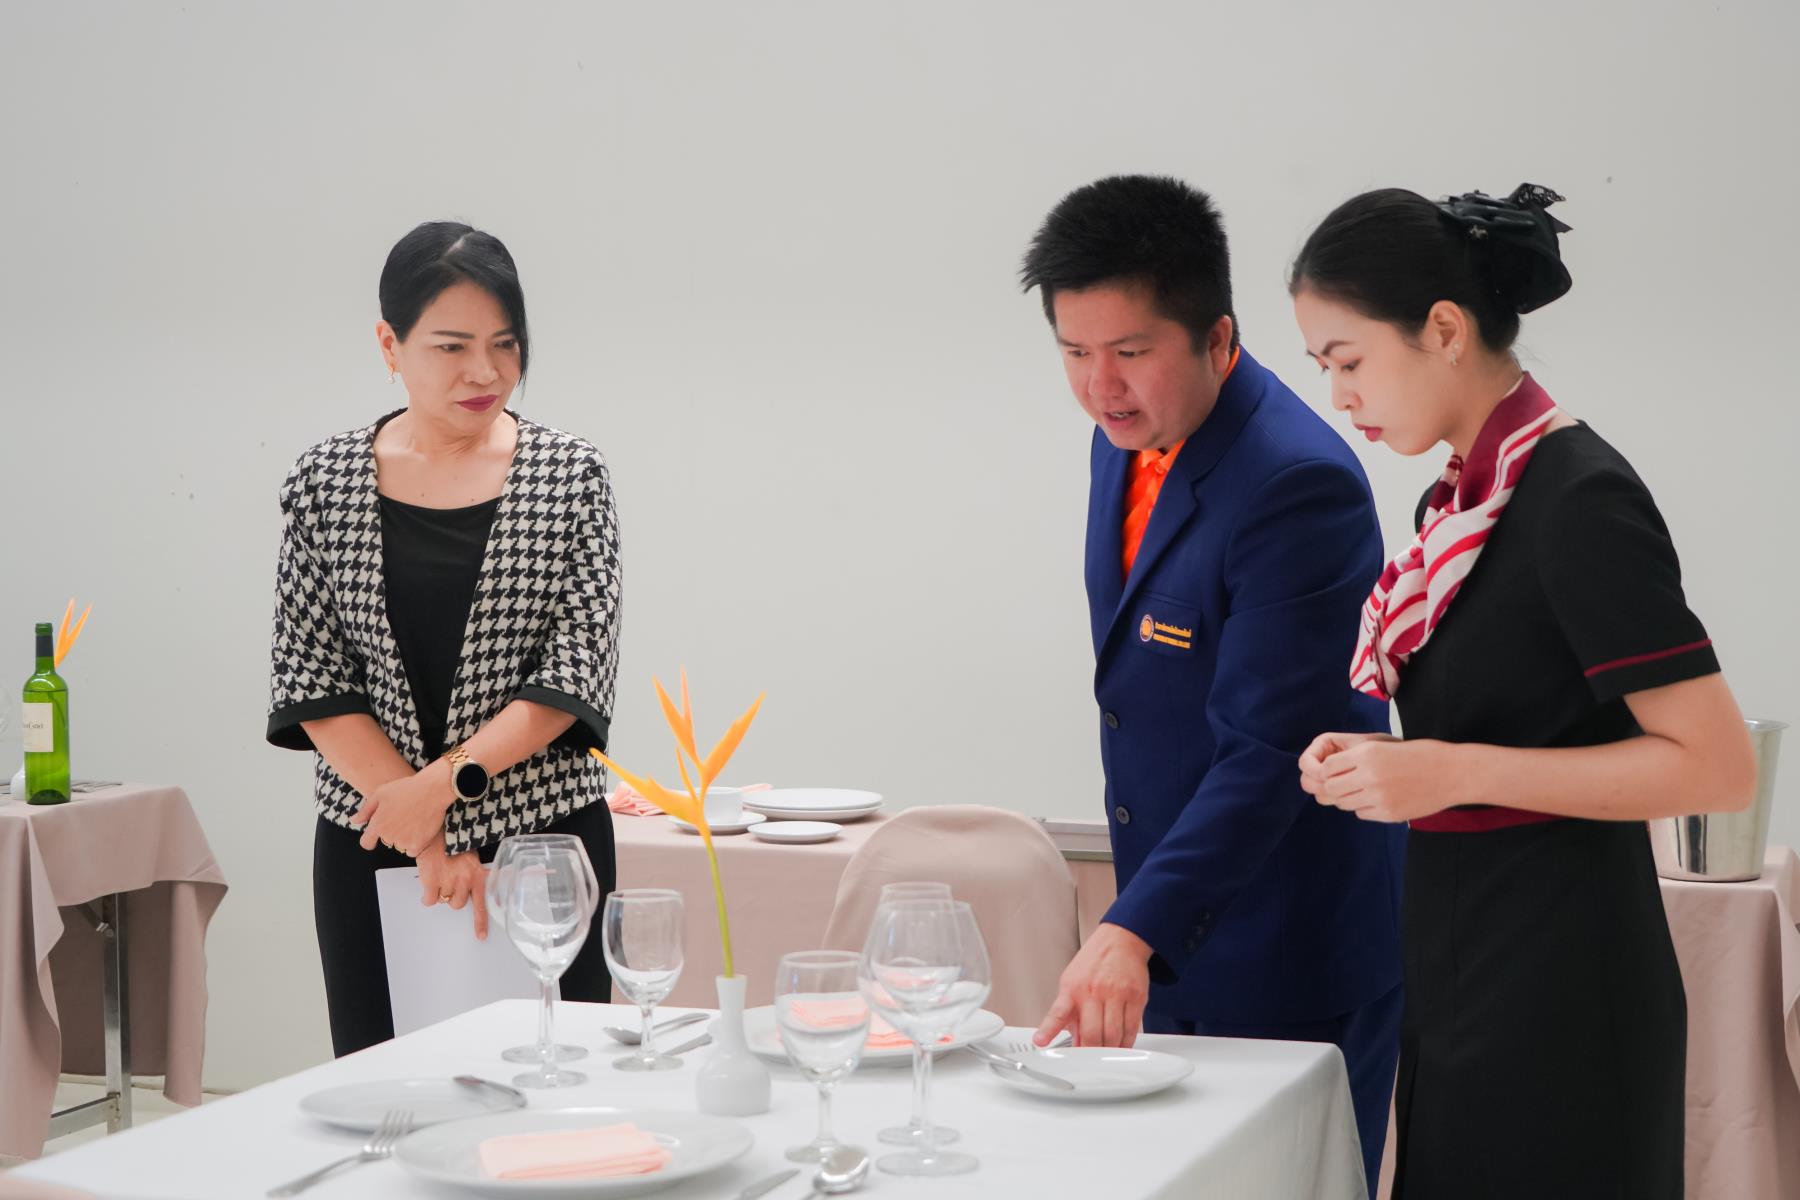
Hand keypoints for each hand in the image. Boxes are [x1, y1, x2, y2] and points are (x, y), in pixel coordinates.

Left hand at [351, 761, 451, 854]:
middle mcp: (388, 835)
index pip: (366, 843)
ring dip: (404, 838)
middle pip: (386, 842)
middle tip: (402, 817)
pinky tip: (419, 828)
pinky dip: (415, 843)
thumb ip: (365, 810)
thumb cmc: (407, 788)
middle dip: (392, 833)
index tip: (375, 837)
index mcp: (377, 824)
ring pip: (400, 846)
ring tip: (413, 820)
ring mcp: (403, 841)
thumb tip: (354, 821)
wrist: (433, 790)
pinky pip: (412, 850)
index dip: (370, 840)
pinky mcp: (418, 844)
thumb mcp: (381, 793)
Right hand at [417, 840, 488, 939]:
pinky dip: (427, 895)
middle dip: (452, 895)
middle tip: (449, 880)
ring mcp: (449, 881)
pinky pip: (430, 901)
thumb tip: (474, 891)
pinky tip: (428, 882)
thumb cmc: (453, 843)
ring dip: (440, 892)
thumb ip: (474, 875)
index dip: (480, 922)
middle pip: (458, 904)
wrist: (436, 832)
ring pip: (444, 901)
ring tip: (440, 875)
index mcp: (477, 874)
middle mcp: (465, 880)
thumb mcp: (471, 858)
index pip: (482, 903)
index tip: (481, 936)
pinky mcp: (432, 882)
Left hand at [1033, 923, 1152, 1048]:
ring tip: (1107, 1053)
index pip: (1057, 1013)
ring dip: (1110, 1050)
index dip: (1048, 1030)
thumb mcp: (1072, 982)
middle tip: (1090, 1060)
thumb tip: (1075, 1042)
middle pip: (1092, 1033)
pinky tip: (1121, 1045)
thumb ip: (1070, 1013)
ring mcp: (1116, 994)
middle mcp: (1093, 992)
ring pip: (1114, 1035)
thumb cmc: (1094, 962)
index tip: (1040, 1042)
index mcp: (1072, 988)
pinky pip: (1132, 1029)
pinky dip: (1126, 1042)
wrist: (1120, 940)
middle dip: (1091, 1052)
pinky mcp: (1136, 997)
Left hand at [1308, 736, 1464, 823]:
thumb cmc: (1422, 755)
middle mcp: (1370, 775)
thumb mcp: (1385, 746)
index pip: (1327, 767)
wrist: (1454, 773)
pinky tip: (1377, 799)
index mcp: (1368, 753)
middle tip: (1341, 784)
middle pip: (1331, 788)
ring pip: (1344, 803)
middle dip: (1332, 786)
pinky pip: (1362, 814)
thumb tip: (1329, 771)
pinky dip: (1364, 808)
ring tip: (1361, 790)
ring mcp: (1379, 797)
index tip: (1333, 770)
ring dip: (1347, 798)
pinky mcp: (1389, 814)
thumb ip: (1358, 758)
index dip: (1326, 770)